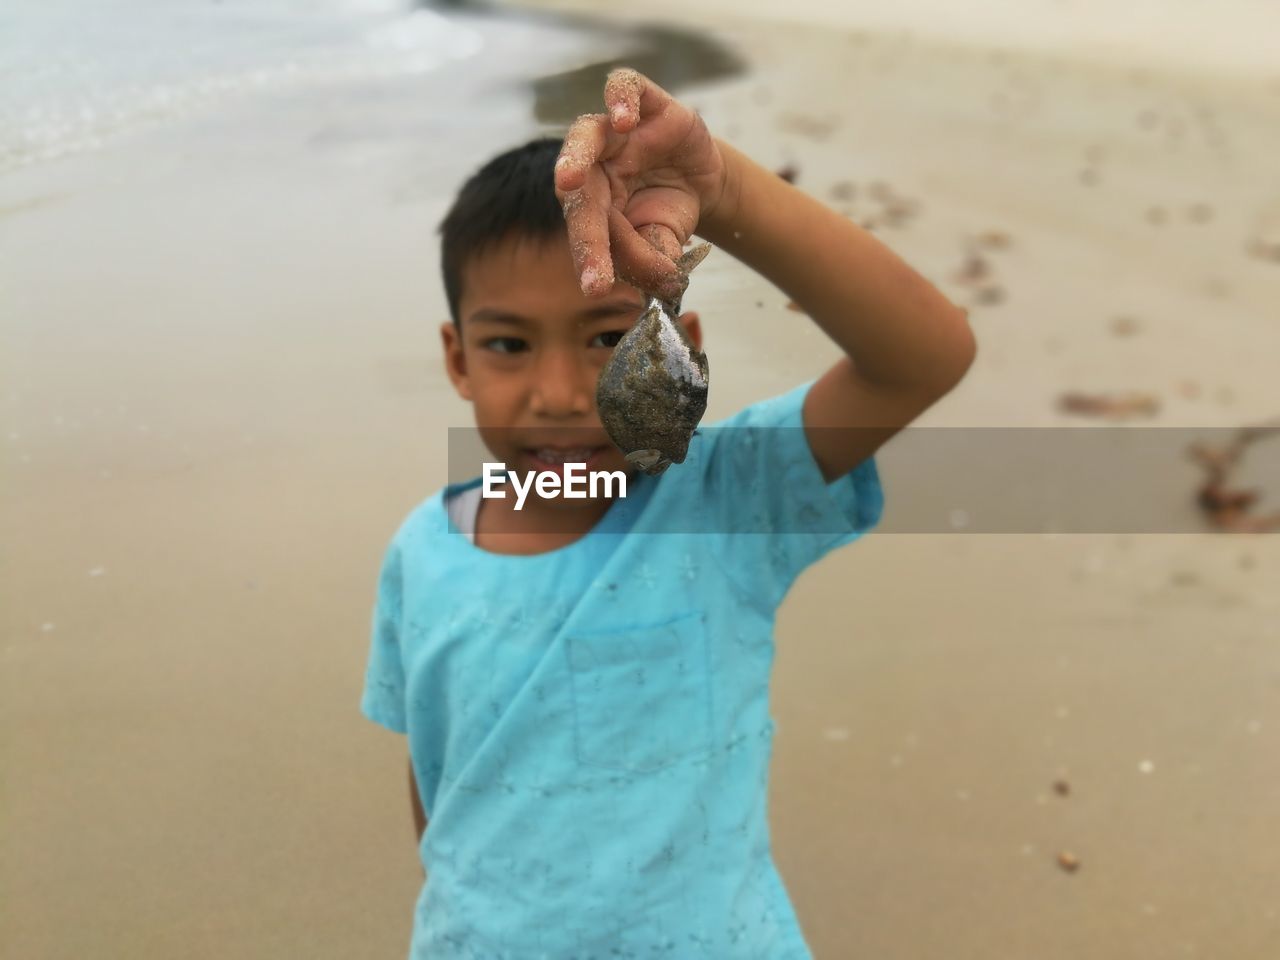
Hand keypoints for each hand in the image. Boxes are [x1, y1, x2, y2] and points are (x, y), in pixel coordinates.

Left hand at [554, 68, 727, 301]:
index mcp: (592, 205)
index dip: (591, 256)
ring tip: (570, 179)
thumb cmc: (669, 210)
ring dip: (574, 155)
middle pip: (578, 189)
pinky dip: (620, 98)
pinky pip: (624, 88)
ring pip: (584, 134)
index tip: (597, 286)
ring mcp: (616, 132)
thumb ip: (651, 257)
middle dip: (581, 220)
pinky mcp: (645, 101)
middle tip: (585, 242)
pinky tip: (625, 119)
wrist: (700, 176)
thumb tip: (648, 271)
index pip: (585, 230)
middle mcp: (595, 167)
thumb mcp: (664, 240)